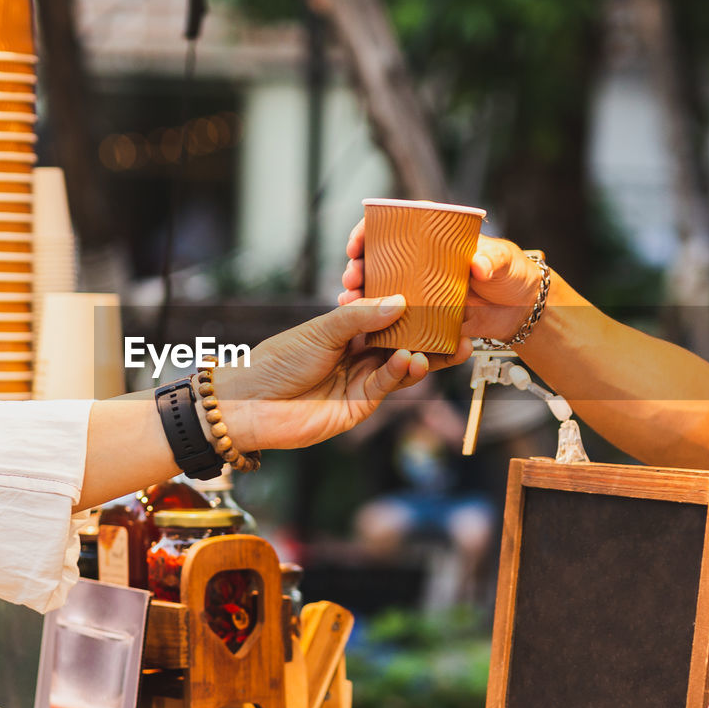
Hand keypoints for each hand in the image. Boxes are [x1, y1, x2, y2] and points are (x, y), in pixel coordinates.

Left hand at [214, 296, 467, 451]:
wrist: (249, 404)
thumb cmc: (276, 360)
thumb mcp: (320, 330)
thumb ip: (361, 316)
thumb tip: (400, 301)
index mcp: (346, 331)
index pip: (387, 317)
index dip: (413, 311)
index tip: (441, 302)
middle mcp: (357, 355)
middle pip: (401, 344)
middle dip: (430, 338)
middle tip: (459, 330)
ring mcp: (359, 381)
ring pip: (400, 367)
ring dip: (423, 356)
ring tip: (443, 346)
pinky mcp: (358, 406)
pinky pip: (386, 386)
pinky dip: (400, 372)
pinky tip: (409, 358)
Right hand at [339, 218, 544, 342]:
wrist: (521, 311)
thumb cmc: (513, 275)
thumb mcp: (505, 262)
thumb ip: (493, 261)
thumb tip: (479, 266)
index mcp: (436, 235)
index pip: (394, 224)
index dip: (368, 230)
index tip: (356, 244)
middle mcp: (422, 259)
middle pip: (378, 256)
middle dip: (358, 266)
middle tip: (353, 277)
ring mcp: (420, 287)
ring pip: (380, 286)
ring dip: (360, 293)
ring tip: (350, 301)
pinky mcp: (423, 313)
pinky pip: (394, 314)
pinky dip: (375, 318)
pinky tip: (362, 323)